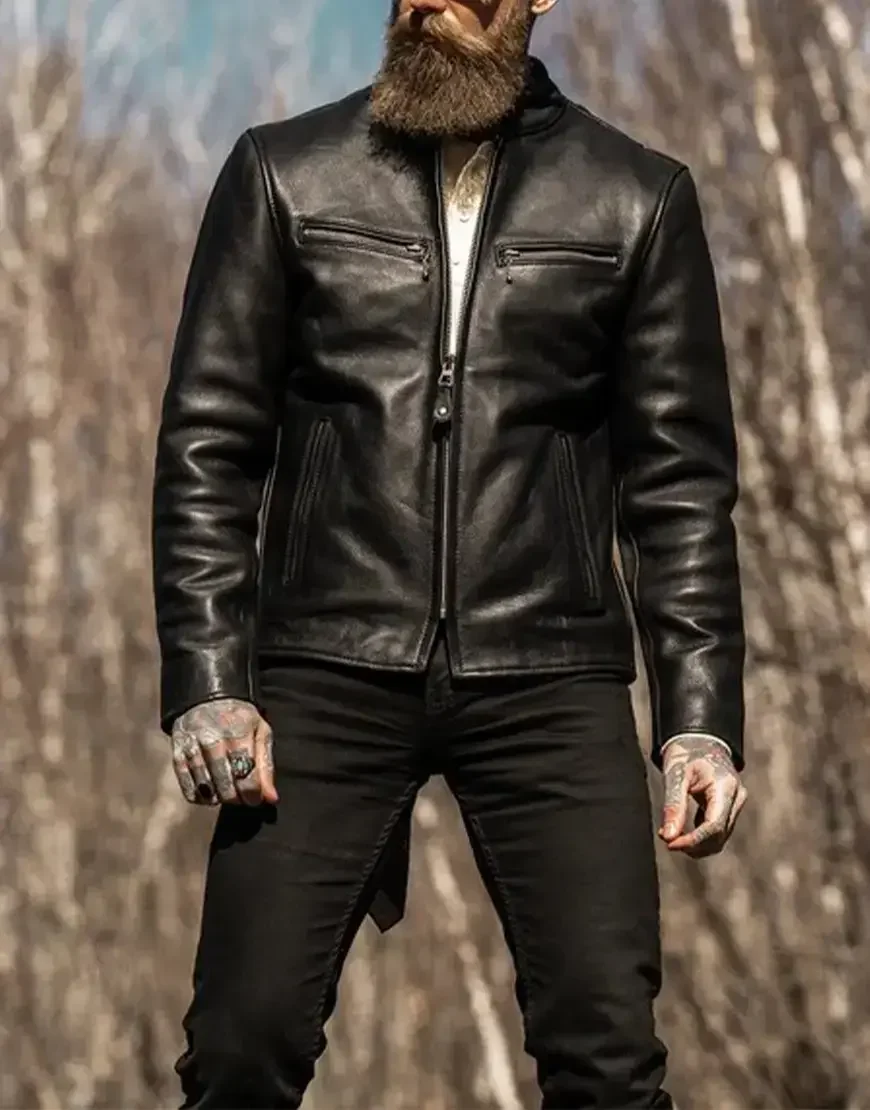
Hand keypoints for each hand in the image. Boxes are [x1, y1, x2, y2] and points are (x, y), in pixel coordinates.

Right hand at [170, 697, 278, 807]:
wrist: (208, 699)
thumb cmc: (240, 719)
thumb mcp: (260, 732)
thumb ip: (266, 766)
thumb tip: (271, 798)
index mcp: (238, 733)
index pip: (246, 777)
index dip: (253, 795)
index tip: (255, 799)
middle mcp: (213, 740)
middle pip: (226, 787)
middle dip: (236, 798)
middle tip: (241, 797)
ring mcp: (192, 748)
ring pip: (206, 790)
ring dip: (219, 798)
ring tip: (227, 793)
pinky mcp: (178, 754)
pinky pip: (188, 788)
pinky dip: (199, 797)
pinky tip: (210, 794)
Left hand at [658, 736, 746, 857]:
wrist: (699, 739)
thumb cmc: (686, 752)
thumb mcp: (675, 774)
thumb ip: (673, 805)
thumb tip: (668, 837)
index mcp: (726, 786)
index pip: (714, 826)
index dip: (693, 841)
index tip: (670, 844)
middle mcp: (737, 797)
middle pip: (718, 836)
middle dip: (693, 844)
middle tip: (666, 839)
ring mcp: (736, 803)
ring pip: (719, 838)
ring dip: (696, 844)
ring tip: (670, 835)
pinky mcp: (729, 808)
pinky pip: (716, 831)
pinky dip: (699, 836)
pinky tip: (679, 830)